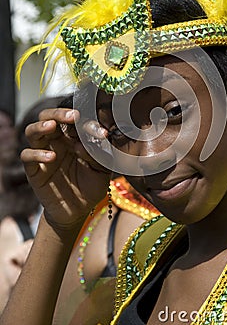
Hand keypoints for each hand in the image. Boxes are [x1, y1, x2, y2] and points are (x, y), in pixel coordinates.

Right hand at [21, 108, 111, 231]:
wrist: (78, 210)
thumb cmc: (91, 185)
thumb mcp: (102, 168)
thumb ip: (100, 152)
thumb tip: (93, 138)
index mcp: (73, 136)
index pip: (73, 120)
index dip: (85, 120)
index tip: (100, 130)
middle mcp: (56, 141)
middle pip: (49, 116)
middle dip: (59, 113)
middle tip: (72, 116)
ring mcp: (43, 153)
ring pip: (33, 131)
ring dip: (41, 125)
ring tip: (52, 126)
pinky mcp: (34, 169)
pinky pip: (27, 155)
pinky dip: (37, 153)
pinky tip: (52, 157)